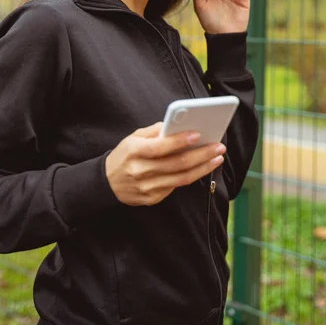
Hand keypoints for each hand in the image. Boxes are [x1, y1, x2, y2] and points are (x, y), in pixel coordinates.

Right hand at [105, 123, 225, 205]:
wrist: (106, 183)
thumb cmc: (124, 155)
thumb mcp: (133, 138)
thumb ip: (154, 131)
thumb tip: (177, 125)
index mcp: (134, 151)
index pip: (160, 147)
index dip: (180, 141)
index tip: (198, 134)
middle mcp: (140, 171)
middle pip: (177, 164)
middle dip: (201, 154)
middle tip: (219, 146)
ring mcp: (147, 187)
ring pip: (182, 178)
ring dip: (203, 167)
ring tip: (217, 157)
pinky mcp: (152, 198)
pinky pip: (176, 186)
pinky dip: (192, 176)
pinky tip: (203, 167)